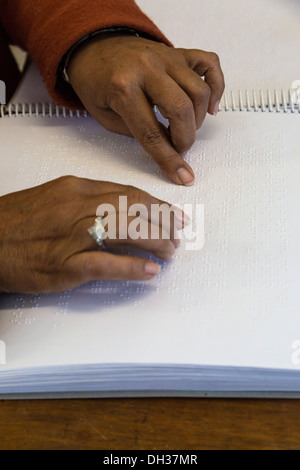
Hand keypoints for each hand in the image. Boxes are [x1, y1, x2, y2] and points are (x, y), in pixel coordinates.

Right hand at [0, 176, 181, 293]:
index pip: (128, 192)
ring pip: (126, 232)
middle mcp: (78, 207)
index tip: (171, 214)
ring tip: (169, 252)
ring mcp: (72, 236)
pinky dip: (131, 267)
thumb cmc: (16, 222)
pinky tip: (149, 271)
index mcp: (76, 189)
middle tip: (177, 234)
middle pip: (133, 209)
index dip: (156, 205)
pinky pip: (105, 264)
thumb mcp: (54, 197)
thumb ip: (87, 201)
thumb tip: (121, 209)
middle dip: (162, 222)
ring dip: (154, 243)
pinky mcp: (64, 264)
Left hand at [67, 35, 224, 185]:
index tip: (182, 176)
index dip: (169, 159)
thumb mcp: (104, 116)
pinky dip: (217, 86)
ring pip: (199, 91)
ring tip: (184, 128)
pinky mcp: (178, 53)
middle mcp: (147, 68)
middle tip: (178, 148)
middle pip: (182, 110)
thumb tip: (169, 148)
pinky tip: (210, 106)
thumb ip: (137, 132)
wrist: (93, 46)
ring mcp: (166, 57)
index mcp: (122, 87)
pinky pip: (210, 64)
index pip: (151, 133)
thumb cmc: (96, 82)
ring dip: (197, 119)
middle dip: (185, 139)